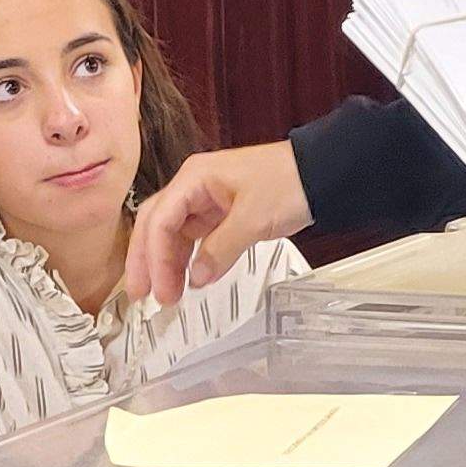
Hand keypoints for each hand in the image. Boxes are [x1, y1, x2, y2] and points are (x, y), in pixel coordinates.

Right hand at [125, 141, 311, 307]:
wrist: (323, 173)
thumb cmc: (291, 181)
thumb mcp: (254, 219)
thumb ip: (220, 250)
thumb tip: (197, 277)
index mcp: (195, 177)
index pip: (160, 219)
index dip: (155, 257)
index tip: (159, 288)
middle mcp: (195, 185)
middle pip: (157, 224)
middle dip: (147, 259)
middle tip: (142, 293)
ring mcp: (208, 198)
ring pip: (174, 232)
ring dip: (167, 262)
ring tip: (166, 293)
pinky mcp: (222, 211)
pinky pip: (196, 237)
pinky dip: (190, 257)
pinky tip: (190, 277)